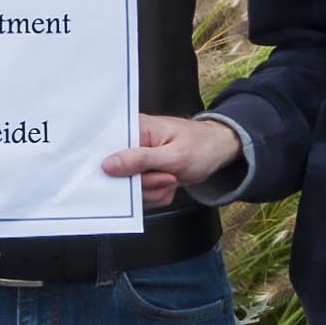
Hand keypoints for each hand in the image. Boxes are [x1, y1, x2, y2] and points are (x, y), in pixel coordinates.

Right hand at [101, 112, 244, 209]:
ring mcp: (137, 161)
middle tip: (167, 178)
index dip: (115, 169)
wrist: (218, 151)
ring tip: (172, 179)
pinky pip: (142, 195)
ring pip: (131, 190)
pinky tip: (170, 184)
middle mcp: (132, 144)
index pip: (107, 150)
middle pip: (118, 175)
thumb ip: (140, 160)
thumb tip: (108, 164)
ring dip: (154, 191)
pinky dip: (158, 194)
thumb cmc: (202, 145)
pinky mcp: (143, 175)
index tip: (138, 177)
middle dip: (145, 185)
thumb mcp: (173, 155)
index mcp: (135, 129)